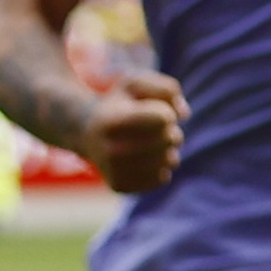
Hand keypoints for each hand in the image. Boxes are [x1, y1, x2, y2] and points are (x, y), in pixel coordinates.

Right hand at [83, 69, 186, 193]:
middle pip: (171, 139)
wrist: (88, 133)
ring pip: (170, 161)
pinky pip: (162, 178)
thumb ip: (167, 88)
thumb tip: (183, 114)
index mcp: (111, 120)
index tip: (153, 111)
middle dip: (169, 130)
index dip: (166, 112)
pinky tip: (142, 159)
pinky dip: (159, 167)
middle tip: (150, 128)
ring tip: (147, 142)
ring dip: (167, 150)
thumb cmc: (120, 104)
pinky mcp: (119, 186)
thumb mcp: (137, 84)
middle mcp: (109, 149)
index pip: (165, 118)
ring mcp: (113, 171)